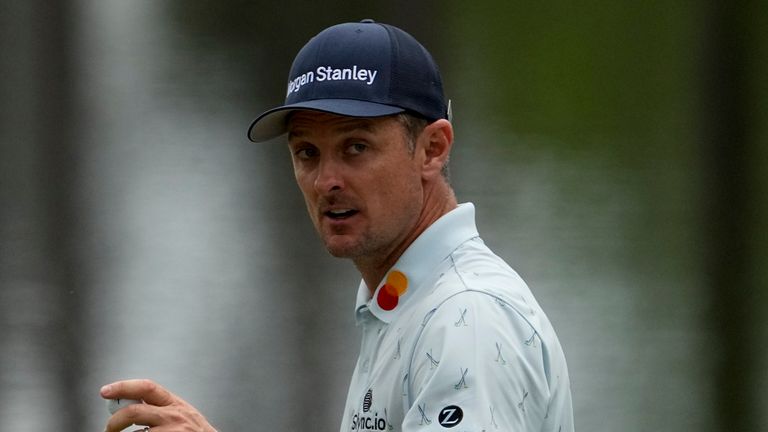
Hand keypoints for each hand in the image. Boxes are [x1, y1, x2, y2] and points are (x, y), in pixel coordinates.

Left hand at [101, 379, 216, 431]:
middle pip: (134, 412)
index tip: (105, 391)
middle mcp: (173, 417)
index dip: (123, 387)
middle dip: (114, 422)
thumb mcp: (182, 414)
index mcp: (174, 404)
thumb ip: (159, 408)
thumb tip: (128, 406)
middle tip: (109, 429)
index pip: (146, 388)